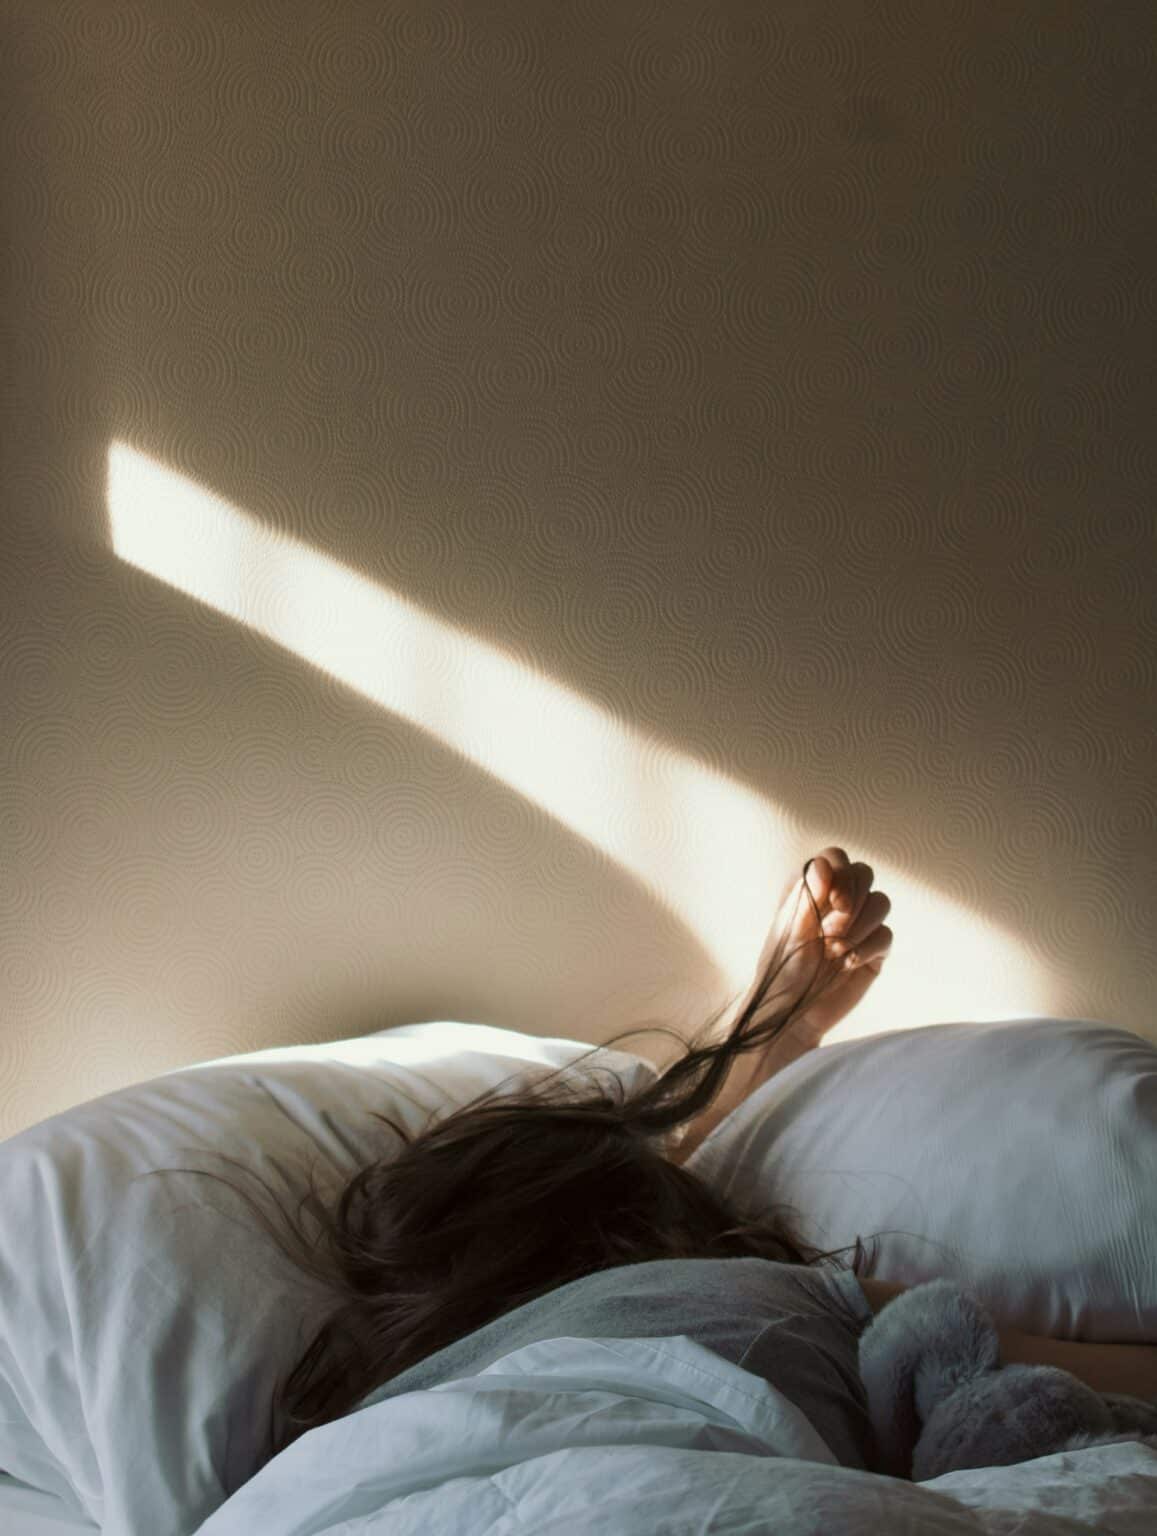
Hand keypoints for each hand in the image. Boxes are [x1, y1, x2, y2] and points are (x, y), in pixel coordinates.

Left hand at [746, 846, 892, 1047]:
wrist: (792, 1014)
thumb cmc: (782, 970)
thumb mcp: (789, 930)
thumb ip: (807, 896)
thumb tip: (823, 864)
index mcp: (813, 892)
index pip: (836, 858)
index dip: (841, 872)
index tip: (832, 900)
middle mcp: (839, 904)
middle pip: (865, 874)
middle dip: (852, 900)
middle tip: (830, 930)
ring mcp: (859, 927)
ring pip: (881, 902)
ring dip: (859, 925)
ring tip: (833, 951)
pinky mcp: (873, 952)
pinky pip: (885, 935)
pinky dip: (868, 947)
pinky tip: (847, 963)